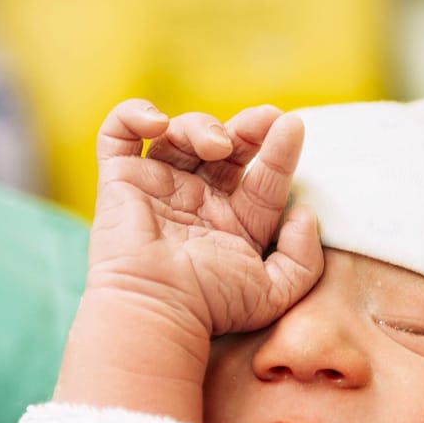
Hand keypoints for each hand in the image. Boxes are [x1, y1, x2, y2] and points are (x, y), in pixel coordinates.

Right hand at [88, 99, 323, 338]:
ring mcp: (158, 186)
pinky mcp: (120, 179)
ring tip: (216, 145)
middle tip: (261, 119)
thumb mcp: (274, 292)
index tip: (292, 127)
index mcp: (234, 221)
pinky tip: (158, 123)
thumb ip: (303, 257)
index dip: (280, 150)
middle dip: (246, 127)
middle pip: (225, 145)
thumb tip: (305, 213)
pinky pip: (118, 133)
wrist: (157, 308)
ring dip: (201, 125)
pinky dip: (134, 115)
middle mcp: (197, 199)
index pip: (263, 176)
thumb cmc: (211, 306)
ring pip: (179, 133)